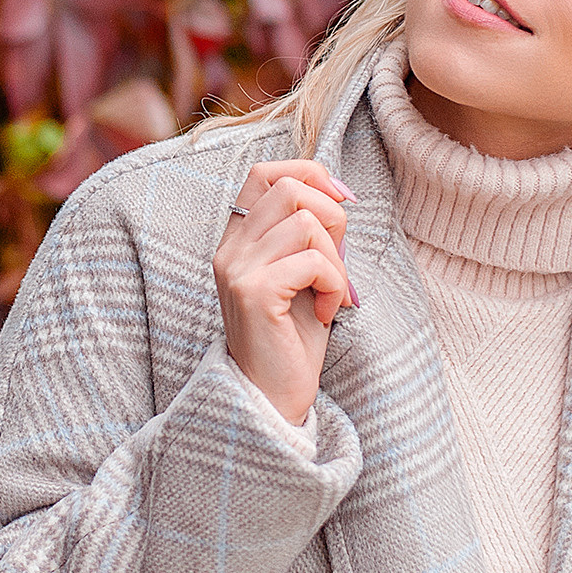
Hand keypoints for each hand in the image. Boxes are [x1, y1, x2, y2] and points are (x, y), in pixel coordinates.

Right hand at [214, 161, 357, 424]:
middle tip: (337, 260)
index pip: (265, 173)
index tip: (341, 202)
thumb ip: (307, 233)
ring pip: (307, 223)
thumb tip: (338, 191)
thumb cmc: (291, 339)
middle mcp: (230, 250)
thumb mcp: (300, 274)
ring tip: (331, 293)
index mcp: (237, 240)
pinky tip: (326, 311)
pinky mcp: (255, 293)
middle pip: (290, 188)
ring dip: (336, 259)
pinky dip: (334, 284)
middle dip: (332, 216)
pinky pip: (313, 261)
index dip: (309, 174)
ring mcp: (238, 270)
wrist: (270, 399)